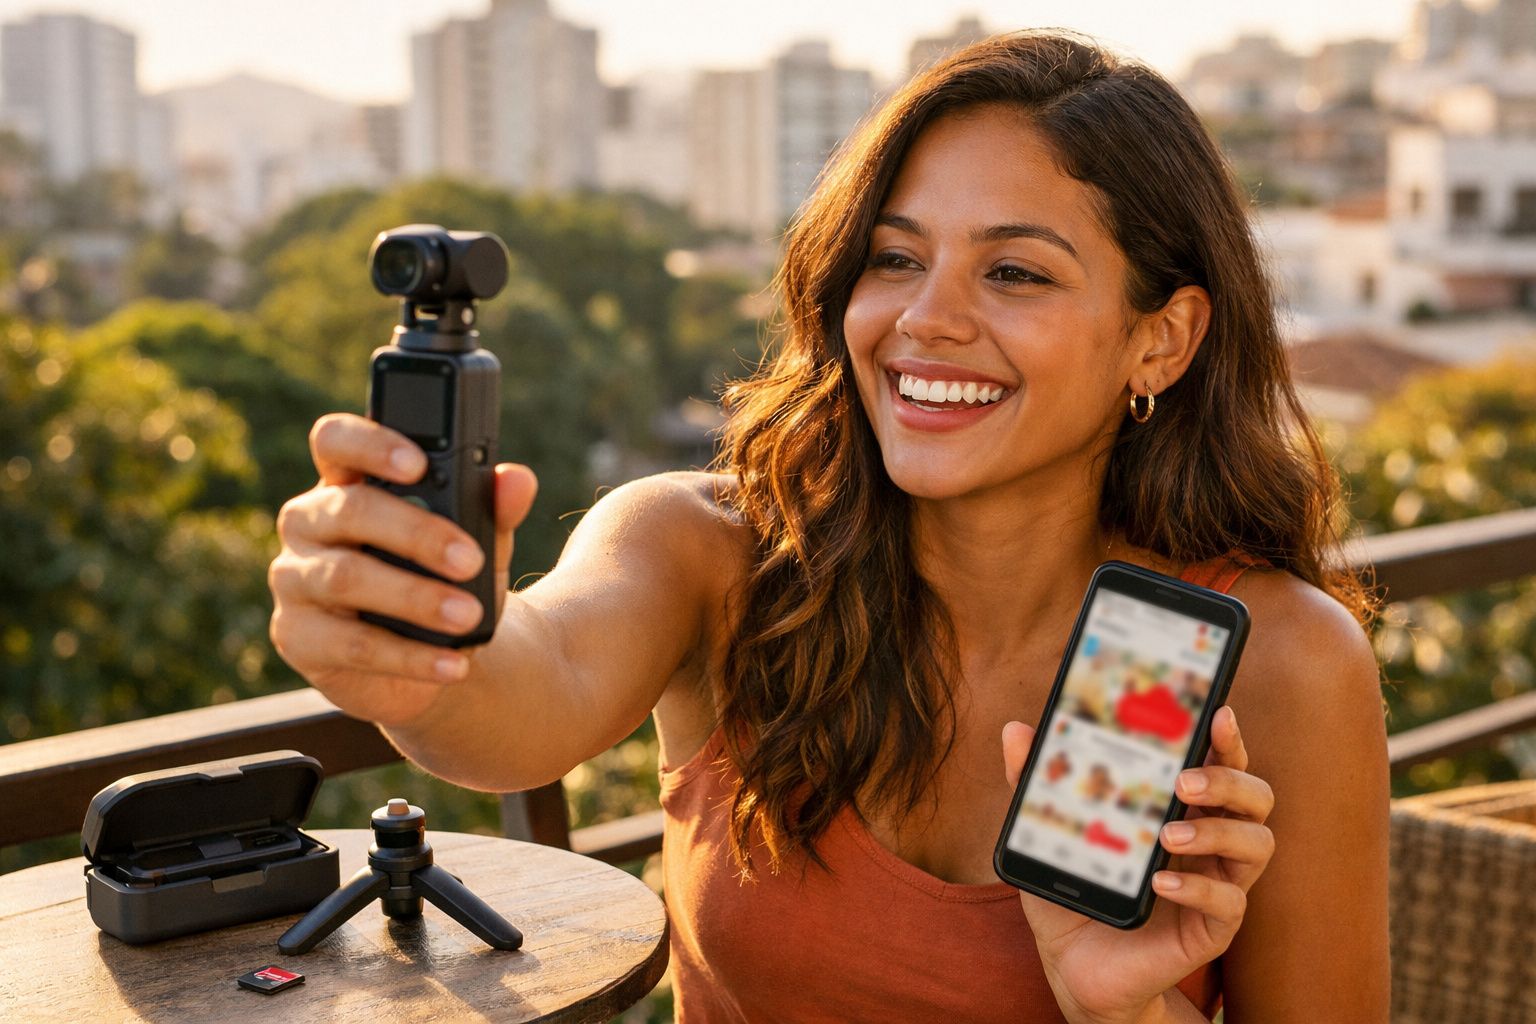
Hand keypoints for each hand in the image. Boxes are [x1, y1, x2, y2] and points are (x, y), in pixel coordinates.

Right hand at [268, 413, 537, 726]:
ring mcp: (294, 580)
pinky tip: (452, 663)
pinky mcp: (298, 637)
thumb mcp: (480, 543)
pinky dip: (409, 655)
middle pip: (349, 510)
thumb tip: (518, 480)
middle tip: (471, 559)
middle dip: (416, 533)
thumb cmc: (448, 579)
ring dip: (415, 597)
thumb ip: (495, 510)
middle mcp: (309, 523)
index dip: (369, 444)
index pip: (336, 442)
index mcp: (347, 482)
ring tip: (468, 614)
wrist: (439, 655)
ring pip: (345, 578)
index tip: (418, 465)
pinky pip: (350, 645)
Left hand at [1001, 706, 1274, 1023]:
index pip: (1221, 760)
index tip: (1217, 712)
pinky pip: (1230, 902)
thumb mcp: (1049, 832)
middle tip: (1182, 782)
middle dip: (1227, 779)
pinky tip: (1162, 881)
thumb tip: (1015, 730)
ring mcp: (1218, 882)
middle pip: (1255, 796)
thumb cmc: (1077, 886)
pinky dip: (1198, 887)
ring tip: (1168, 833)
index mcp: (1183, 805)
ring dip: (1218, 830)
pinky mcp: (1214, 927)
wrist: (1073, 963)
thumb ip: (1036, 781)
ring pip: (1257, 843)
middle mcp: (1212, 838)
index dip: (1227, 736)